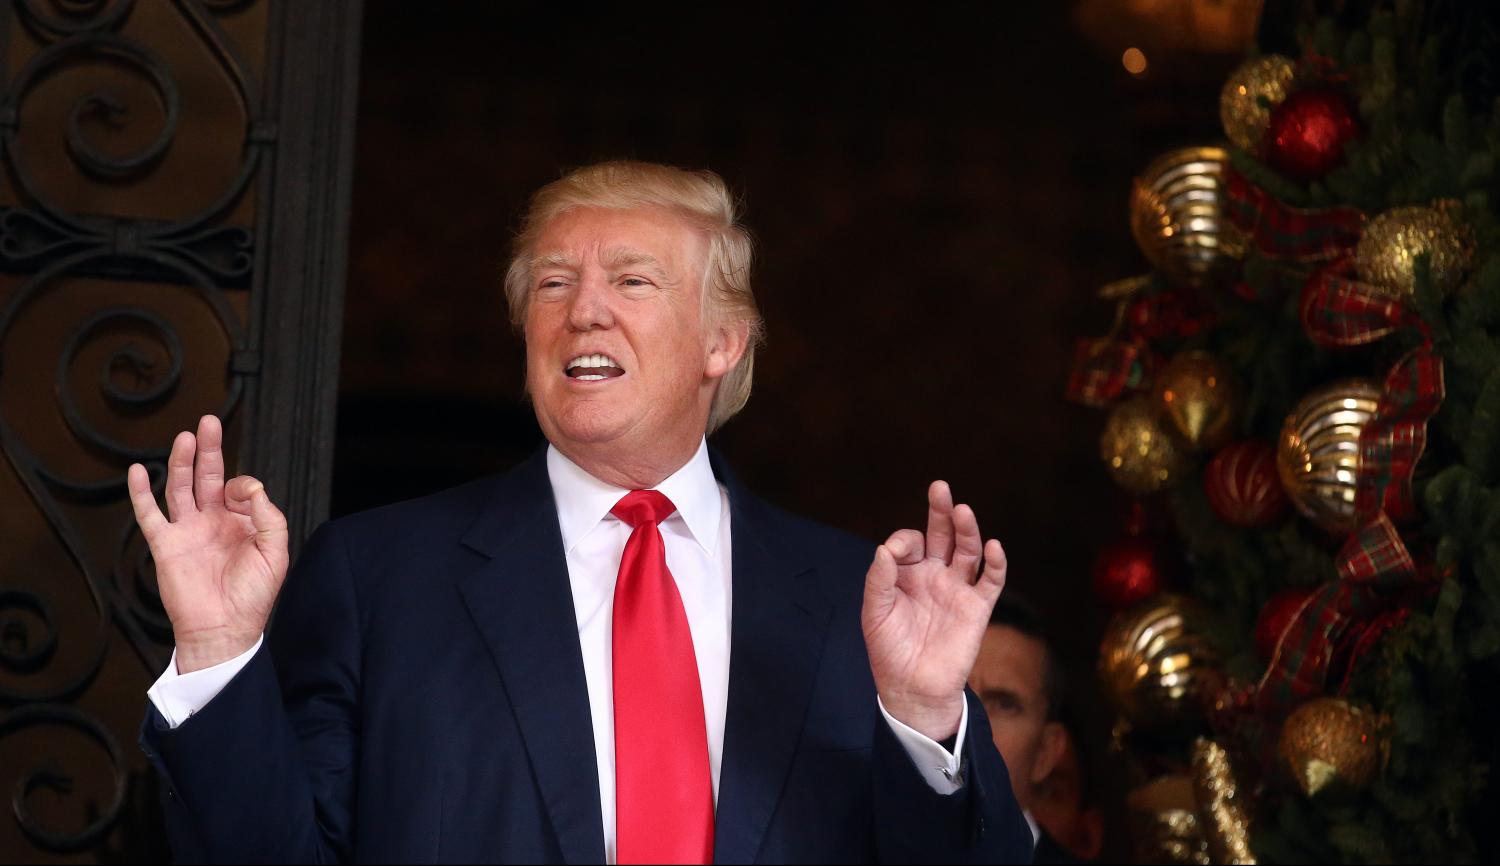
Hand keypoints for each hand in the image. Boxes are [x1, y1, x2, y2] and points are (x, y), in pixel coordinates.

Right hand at [127, 415, 288, 673]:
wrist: (224, 628)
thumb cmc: (252, 596)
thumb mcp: (274, 553)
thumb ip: (269, 518)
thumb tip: (254, 486)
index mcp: (242, 523)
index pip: (241, 488)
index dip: (244, 486)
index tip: (245, 498)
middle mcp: (214, 521)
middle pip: (209, 476)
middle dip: (209, 449)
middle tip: (209, 422)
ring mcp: (188, 530)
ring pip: (180, 487)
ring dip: (181, 462)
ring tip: (184, 437)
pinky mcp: (166, 544)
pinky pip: (150, 514)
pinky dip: (141, 493)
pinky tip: (137, 471)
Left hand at [862, 480, 1007, 740]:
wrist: (912, 688)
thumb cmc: (889, 650)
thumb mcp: (875, 613)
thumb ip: (879, 580)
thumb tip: (884, 549)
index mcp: (907, 573)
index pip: (911, 542)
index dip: (904, 541)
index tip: (894, 554)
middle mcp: (934, 575)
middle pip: (942, 534)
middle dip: (941, 511)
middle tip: (940, 487)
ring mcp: (957, 589)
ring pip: (968, 551)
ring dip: (967, 530)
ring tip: (963, 511)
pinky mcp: (976, 608)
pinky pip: (991, 581)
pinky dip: (996, 563)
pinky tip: (994, 546)